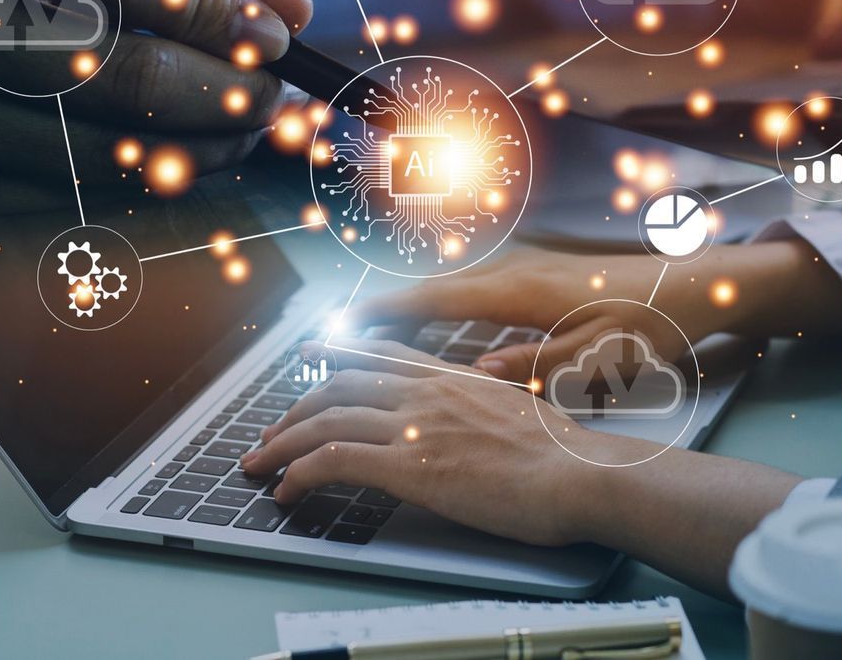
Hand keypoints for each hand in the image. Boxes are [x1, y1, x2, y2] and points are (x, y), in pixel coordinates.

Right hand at [0, 0, 311, 213]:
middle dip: (227, 90)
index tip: (277, 31)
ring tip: (246, 129)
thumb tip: (290, 11)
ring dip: (203, 148)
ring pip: (103, 151)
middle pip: (117, 71)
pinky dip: (146, 182)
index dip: (217, 6)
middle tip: (277, 95)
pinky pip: (70, 195)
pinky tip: (182, 159)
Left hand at [243, 340, 625, 546]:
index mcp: (453, 377)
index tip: (311, 353)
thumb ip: (488, 402)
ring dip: (282, 443)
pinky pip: (335, 460)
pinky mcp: (409, 466)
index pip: (381, 355)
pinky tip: (286, 489)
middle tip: (272, 431)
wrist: (581, 475)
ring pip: (326, 418)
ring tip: (260, 465)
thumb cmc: (564, 455)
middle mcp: (427, 391)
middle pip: (340, 384)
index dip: (338, 354)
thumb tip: (482, 408)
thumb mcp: (521, 410)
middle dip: (296, 408)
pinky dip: (299, 473)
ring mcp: (416, 425)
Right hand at [352, 247, 733, 381]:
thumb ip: (533, 367)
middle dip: (389, 308)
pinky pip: (481, 287)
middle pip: (437, 288)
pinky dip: (450, 303)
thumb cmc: (654, 322)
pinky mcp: (548, 274)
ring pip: (458, 286)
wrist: (704, 283)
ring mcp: (533, 268)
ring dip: (418, 304)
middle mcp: (519, 270)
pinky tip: (448, 318)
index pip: (437, 301)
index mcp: (522, 291)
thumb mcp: (596, 357)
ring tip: (379, 327)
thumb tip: (472, 376)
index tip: (345, 321)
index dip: (386, 311)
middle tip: (345, 332)